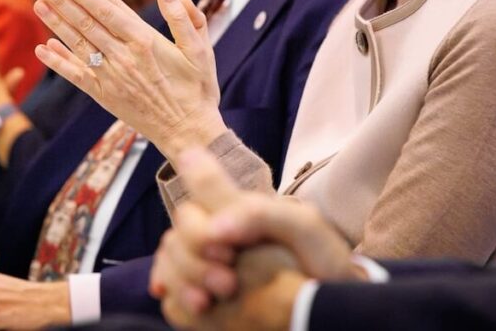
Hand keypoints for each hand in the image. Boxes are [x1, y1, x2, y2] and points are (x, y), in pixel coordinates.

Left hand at [33, 0, 225, 161]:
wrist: (188, 132)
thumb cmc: (197, 90)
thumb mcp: (201, 52)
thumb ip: (185, 20)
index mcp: (146, 42)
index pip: (110, 9)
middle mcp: (124, 57)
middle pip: (89, 22)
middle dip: (65, 0)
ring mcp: (111, 77)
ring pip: (78, 44)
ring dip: (57, 23)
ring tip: (39, 3)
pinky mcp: (104, 96)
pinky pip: (76, 75)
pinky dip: (58, 62)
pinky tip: (42, 48)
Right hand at [151, 148, 364, 330]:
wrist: (325, 304)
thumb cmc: (321, 260)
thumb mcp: (304, 227)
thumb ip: (259, 214)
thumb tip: (215, 227)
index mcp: (241, 207)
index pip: (200, 188)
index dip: (198, 212)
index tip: (221, 244)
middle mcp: (219, 229)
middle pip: (180, 229)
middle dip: (194, 255)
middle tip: (228, 282)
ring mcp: (208, 261)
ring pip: (169, 257)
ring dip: (184, 277)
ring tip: (213, 300)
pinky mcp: (203, 293)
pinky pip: (170, 289)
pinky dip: (176, 296)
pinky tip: (199, 306)